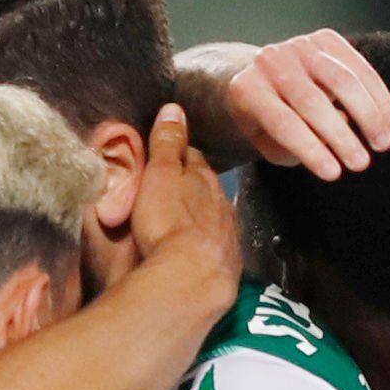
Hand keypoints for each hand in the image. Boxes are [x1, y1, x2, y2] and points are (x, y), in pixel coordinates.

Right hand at [128, 103, 244, 291]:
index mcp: (203, 178)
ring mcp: (228, 234)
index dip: (179, 156)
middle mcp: (222, 203)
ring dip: (203, 215)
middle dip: (194, 185)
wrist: (192, 279)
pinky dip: (208, 243)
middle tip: (175, 187)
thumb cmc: (169, 224)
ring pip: (216, 215)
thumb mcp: (160, 174)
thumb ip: (167, 143)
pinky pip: (218, 246)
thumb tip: (173, 110)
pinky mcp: (227, 264)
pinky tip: (199, 251)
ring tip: (186, 220)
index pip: (192, 157)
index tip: (169, 155)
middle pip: (207, 186)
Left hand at [219, 30, 389, 180]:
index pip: (282, 123)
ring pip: (343, 80)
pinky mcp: (325, 39)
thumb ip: (293, 145)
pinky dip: (380, 98)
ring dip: (369, 115)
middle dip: (341, 136)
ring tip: (384, 144)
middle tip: (362, 164)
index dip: (311, 149)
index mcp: (248, 89)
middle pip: (312, 101)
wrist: (262, 76)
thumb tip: (336, 136)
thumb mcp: (267, 141)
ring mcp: (299, 46)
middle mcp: (271, 61)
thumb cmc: (265, 120)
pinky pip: (360, 68)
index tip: (335, 174)